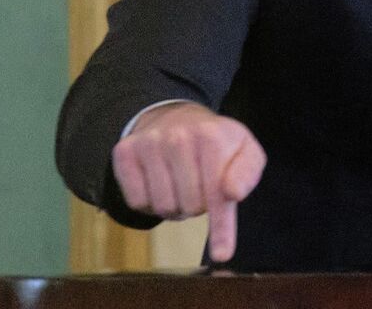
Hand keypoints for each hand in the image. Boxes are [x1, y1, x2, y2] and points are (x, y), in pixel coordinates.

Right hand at [111, 102, 265, 262]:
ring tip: (180, 186)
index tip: (222, 254)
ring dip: (175, 207)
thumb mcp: (245, 151)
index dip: (221, 228)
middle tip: (199, 187)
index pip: (217, 194)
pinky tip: (158, 184)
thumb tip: (232, 193)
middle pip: (190, 206)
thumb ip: (247, 173)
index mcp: (212, 137)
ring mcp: (148, 143)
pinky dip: (150, 203)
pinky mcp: (124, 151)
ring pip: (163, 207)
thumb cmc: (217, 143)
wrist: (177, 117)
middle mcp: (178, 137)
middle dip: (198, 206)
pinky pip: (137, 202)